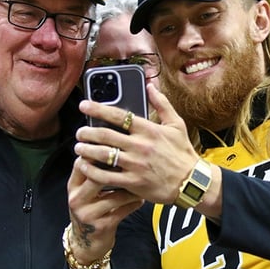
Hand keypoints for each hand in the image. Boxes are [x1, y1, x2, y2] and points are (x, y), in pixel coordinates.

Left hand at [74, 84, 202, 205]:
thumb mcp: (176, 124)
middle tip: (79, 132)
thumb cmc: (182, 152)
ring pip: (103, 155)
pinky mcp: (133, 182)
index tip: (83, 105)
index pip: (118, 115)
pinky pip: (106, 176)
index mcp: (149, 129)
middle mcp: (140, 146)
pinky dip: (92, 171)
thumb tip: (151, 85)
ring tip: (78, 148)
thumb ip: (162, 104)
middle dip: (87, 132)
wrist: (191, 182)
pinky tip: (84, 167)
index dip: (97, 109)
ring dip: (86, 150)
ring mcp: (136, 165)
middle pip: (106, 135)